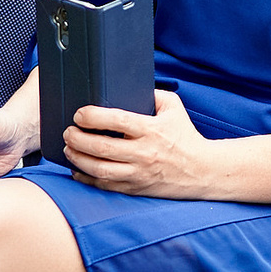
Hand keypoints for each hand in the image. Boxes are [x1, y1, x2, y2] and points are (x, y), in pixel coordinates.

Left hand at [61, 89, 224, 198]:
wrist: (202, 171)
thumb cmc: (185, 136)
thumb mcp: (174, 108)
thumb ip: (153, 93)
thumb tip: (129, 83)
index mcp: (151, 130)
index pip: (117, 120)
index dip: (93, 117)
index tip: (79, 114)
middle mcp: (144, 153)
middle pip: (102, 147)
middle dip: (78, 139)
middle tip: (68, 132)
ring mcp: (139, 173)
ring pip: (100, 170)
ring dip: (78, 159)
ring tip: (68, 149)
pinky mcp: (136, 188)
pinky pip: (105, 186)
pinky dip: (87, 179)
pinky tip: (77, 170)